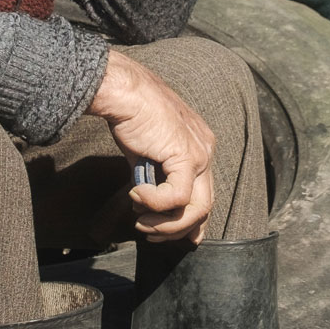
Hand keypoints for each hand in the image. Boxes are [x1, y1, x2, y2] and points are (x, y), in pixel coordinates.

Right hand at [87, 50, 214, 243]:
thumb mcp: (145, 153)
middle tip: (150, 233)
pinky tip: (136, 193)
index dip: (190, 222)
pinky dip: (154, 203)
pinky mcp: (187, 156)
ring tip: (140, 219)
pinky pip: (177, 197)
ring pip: (197, 209)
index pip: (204, 193)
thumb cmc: (129, 115)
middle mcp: (206, 150)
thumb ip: (154, 177)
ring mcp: (200, 153)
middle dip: (177, 229)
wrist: (123, 92)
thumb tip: (147, 205)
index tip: (167, 235)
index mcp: (199, 146)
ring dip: (165, 223)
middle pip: (205, 207)